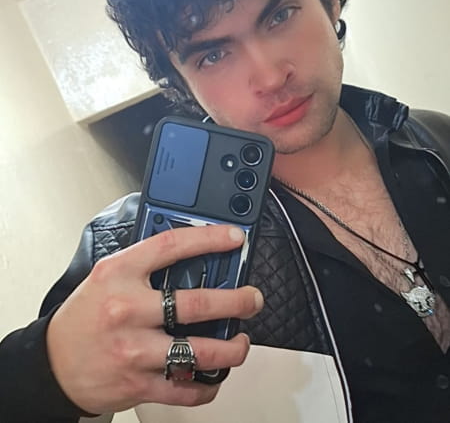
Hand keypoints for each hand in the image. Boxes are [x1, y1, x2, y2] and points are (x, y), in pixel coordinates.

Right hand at [46, 225, 262, 413]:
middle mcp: (128, 310)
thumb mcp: (109, 274)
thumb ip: (145, 261)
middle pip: (197, 302)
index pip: (172, 246)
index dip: (210, 238)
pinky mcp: (138, 383)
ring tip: (241, 341)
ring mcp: (135, 349)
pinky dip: (209, 385)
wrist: (52, 364)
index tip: (235, 237)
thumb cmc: (84, 315)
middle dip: (237, 300)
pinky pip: (186, 389)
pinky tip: (216, 374)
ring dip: (232, 347)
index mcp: (120, 274)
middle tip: (252, 299)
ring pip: (200, 350)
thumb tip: (191, 251)